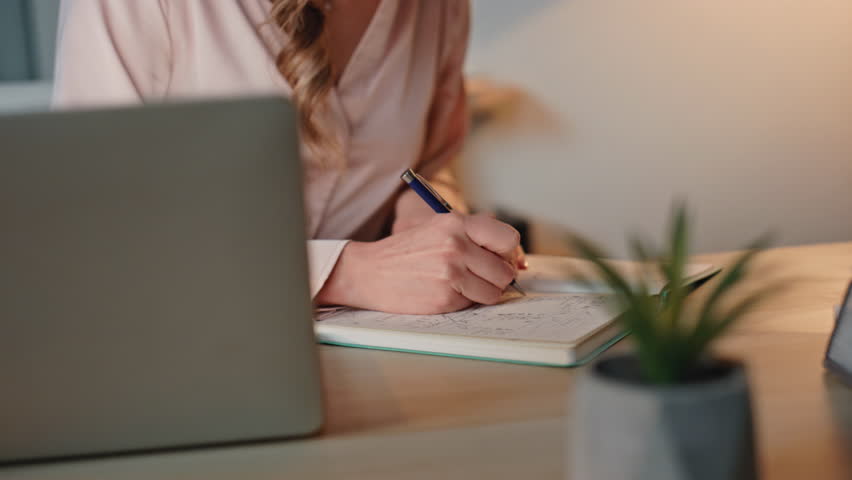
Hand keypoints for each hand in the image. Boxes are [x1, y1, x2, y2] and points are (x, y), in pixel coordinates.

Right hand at [317, 213, 521, 313]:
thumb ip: (475, 236)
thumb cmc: (408, 252)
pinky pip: (474, 304)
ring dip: (483, 293)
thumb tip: (517, 259)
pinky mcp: (445, 297)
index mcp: (456, 223)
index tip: (501, 259)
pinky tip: (445, 292)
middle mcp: (456, 245)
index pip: (508, 238)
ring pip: (494, 292)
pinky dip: (465, 302)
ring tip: (461, 285)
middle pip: (505, 270)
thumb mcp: (439, 229)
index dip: (508, 253)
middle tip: (478, 276)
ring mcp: (451, 272)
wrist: (369, 272)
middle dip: (496, 277)